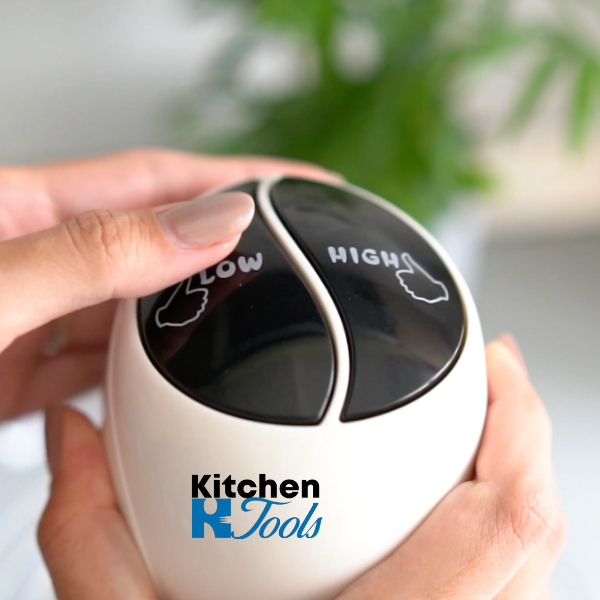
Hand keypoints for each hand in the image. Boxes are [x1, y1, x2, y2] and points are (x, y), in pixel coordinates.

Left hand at [0, 149, 334, 420]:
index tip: (302, 187)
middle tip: (289, 265)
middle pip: (155, 246)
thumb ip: (96, 253)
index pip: (156, 182)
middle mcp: (34, 259)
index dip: (235, 179)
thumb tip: (208, 225)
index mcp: (22, 209)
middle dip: (224, 254)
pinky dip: (142, 378)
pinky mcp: (22, 375)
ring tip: (247, 328)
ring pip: (135, 312)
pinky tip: (173, 385)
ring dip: (189, 323)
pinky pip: (104, 369)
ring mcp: (31, 318)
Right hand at [38, 336, 564, 599]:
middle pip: (537, 528)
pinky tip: (454, 498)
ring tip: (477, 417)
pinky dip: (497, 530)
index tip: (493, 358)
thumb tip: (73, 436)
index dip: (518, 425)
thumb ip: (89, 532)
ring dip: (513, 476)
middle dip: (518, 432)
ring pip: (532, 563)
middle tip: (486, 370)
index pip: (505, 522)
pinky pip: (510, 592)